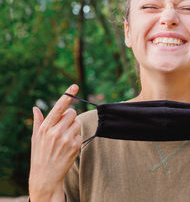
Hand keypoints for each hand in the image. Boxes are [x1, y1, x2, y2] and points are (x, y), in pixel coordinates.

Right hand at [29, 84, 81, 201]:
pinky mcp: (75, 146)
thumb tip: (35, 108)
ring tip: (64, 139)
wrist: (45, 176)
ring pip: (78, 123)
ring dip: (74, 128)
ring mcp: (66, 139)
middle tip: (63, 128)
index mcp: (45, 127)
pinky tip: (68, 147)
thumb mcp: (36, 138)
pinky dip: (76, 139)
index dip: (67, 95)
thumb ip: (39, 121)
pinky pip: (80, 135)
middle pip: (72, 113)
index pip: (58, 107)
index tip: (75, 85)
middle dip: (70, 118)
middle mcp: (56, 132)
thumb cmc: (40, 154)